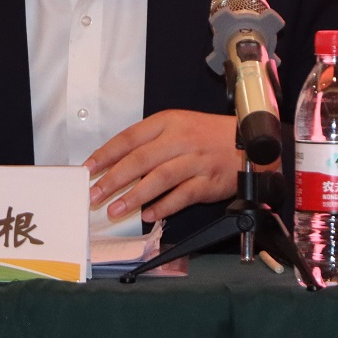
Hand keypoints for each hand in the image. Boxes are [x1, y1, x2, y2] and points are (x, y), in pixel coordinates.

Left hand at [84, 110, 238, 223]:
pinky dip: (163, 207)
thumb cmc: (206, 136)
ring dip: (134, 196)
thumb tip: (115, 163)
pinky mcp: (209, 182)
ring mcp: (195, 161)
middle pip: (140, 159)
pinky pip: (182, 196)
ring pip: (159, 178)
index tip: (88, 169)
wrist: (249, 143)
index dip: (106, 154)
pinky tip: (148, 216)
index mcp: (167, 122)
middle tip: (94, 194)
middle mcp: (180, 139)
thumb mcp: (177, 127)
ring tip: (115, 210)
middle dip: (113, 179)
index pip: (129, 138)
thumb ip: (149, 142)